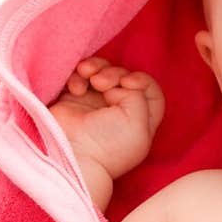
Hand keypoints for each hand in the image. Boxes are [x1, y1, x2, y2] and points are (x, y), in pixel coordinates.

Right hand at [48, 57, 164, 180]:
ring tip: (87, 75)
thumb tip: (116, 84)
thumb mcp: (138, 122)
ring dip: (96, 68)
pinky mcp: (73, 99)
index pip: (151, 90)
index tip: (128, 83)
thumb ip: (138, 94)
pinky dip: (77, 77)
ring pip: (101, 72)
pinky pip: (78, 76)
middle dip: (114, 73)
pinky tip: (75, 89)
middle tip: (101, 83)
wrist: (70, 154)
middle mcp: (119, 111)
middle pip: (124, 77)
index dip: (142, 80)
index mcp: (141, 120)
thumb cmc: (107, 143)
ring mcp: (95, 105)